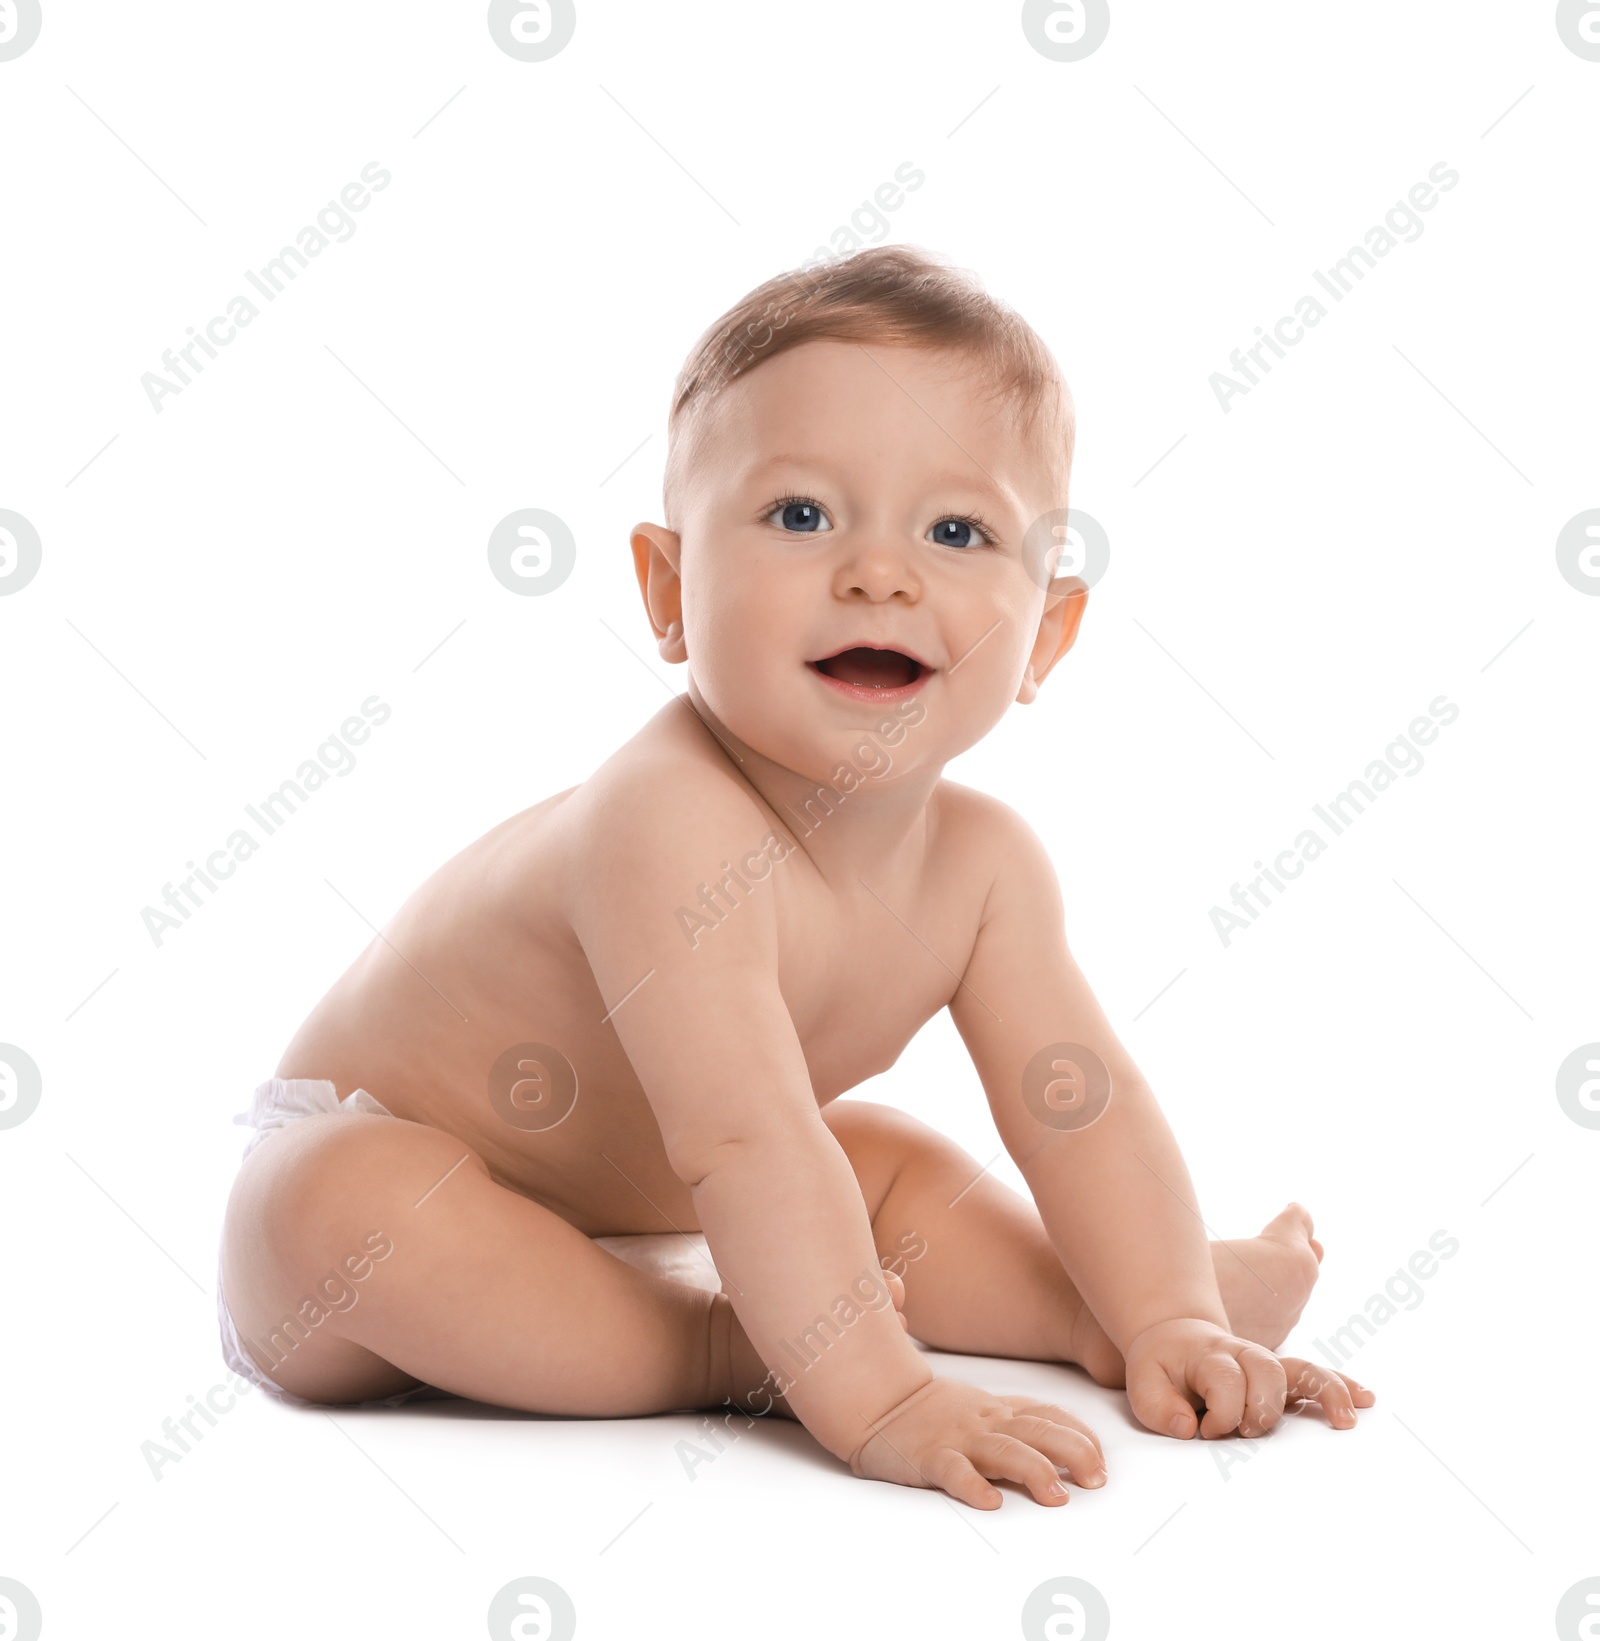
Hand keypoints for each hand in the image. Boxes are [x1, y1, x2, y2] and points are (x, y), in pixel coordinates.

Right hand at [848, 1378, 1105, 1509]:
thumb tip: (1070, 1445)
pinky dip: (973, 1486)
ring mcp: (959, 1438)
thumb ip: (1018, 1422)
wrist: (879, 1400)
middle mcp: (987, 1422)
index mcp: (1000, 1410)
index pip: (1050, 1416)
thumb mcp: (982, 1409)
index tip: (1101, 1462)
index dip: (1082, 1436)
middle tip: (1095, 1480)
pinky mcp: (930, 1457)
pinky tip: (989, 1502)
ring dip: (1035, 1471)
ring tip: (1057, 1496)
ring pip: (1004, 1449)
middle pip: (1039, 1430)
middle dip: (1074, 1452)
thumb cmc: (935, 1412)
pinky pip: (954, 1471)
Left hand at [1125, 1318, 1372, 1438]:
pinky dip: (1340, 1385)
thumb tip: (1190, 1429)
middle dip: (1262, 1409)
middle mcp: (1243, 1353)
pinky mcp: (1279, 1375)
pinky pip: (1315, 1376)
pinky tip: (1364, 1399)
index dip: (1218, 1415)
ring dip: (1324, 1393)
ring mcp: (1265, 1362)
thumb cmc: (1160, 1366)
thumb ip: (1159, 1407)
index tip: (1203, 1431)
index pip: (1226, 1383)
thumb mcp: (1143, 1383)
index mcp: (1210, 1353)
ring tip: (1346, 1420)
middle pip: (1267, 1374)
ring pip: (1300, 1370)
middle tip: (1247, 1432)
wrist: (1173, 1337)